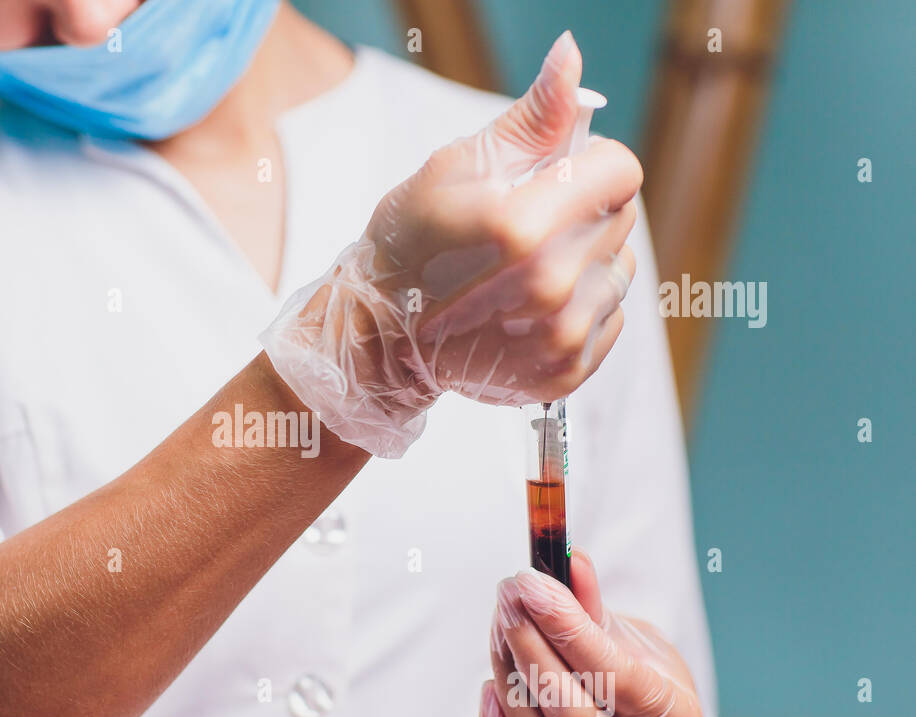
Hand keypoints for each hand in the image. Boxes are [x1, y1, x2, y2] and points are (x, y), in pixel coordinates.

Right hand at [259, 32, 641, 457]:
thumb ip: (530, 118)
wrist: (381, 336)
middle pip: (621, 218)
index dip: (590, 162)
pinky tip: (530, 308)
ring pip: (618, 269)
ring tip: (526, 270)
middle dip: (582, 210)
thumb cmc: (411, 244)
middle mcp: (549, 289)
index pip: (621, 170)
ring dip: (584, 261)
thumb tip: (572, 58)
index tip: (554, 175)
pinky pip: (609, 318)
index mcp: (522, 228)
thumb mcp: (456, 167)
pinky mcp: (565, 373)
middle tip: (525, 229)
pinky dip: (579, 308)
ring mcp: (558, 338)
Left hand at [479, 549, 703, 716]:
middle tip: (508, 594)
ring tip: (501, 625)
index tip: (530, 582)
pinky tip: (489, 688)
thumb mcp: (632, 639)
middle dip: (529, 645)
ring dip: (508, 676)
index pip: (611, 673)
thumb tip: (567, 559)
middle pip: (569, 710)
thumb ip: (594, 608)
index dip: (565, 626)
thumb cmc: (636, 677)